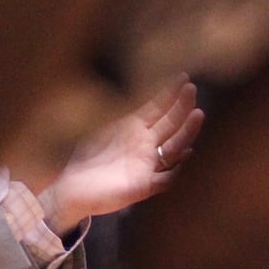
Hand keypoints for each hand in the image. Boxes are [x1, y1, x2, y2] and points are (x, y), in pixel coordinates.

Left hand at [38, 77, 203, 230]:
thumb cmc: (80, 158)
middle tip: (192, 89)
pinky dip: (179, 168)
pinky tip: (188, 155)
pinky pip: (168, 178)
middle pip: (170, 124)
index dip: (169, 93)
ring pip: (175, 147)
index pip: (156, 108)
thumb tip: (122, 86)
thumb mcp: (93, 128)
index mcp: (133, 128)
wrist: (70, 191)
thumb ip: (108, 110)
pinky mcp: (146, 187)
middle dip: (182, 106)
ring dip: (187, 132)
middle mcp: (145, 145)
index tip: (182, 77)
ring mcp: (148, 165)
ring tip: (198, 114)